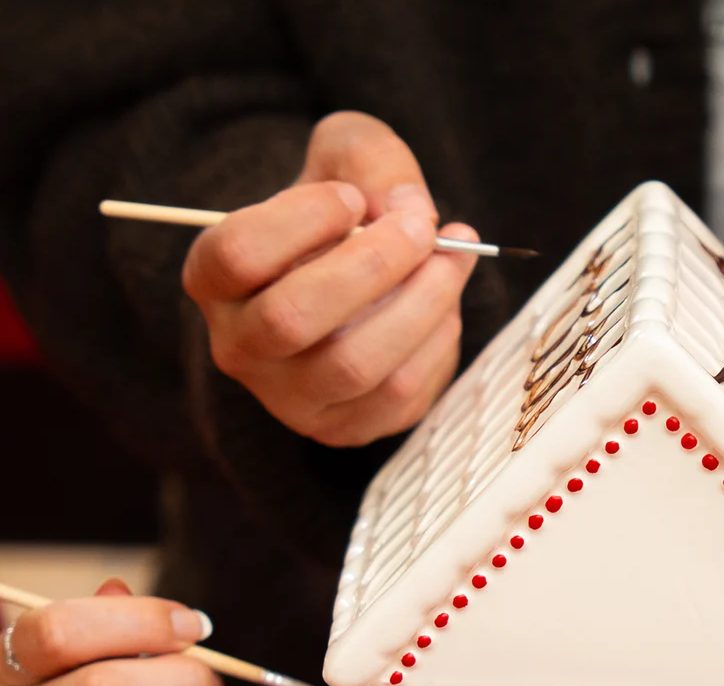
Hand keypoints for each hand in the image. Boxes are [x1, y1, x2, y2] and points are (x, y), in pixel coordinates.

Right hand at [182, 111, 477, 446]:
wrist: (365, 286)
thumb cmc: (343, 217)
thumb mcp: (345, 161)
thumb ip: (371, 161)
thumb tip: (409, 210)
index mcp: (214, 278)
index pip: (238, 254)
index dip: (303, 220)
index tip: (352, 197)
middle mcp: (239, 346)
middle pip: (292, 317)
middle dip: (372, 264)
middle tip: (420, 227)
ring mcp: (290, 398)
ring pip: (355, 365)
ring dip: (419, 305)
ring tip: (451, 260)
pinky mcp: (344, 427)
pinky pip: (400, 393)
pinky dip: (435, 342)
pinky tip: (444, 308)